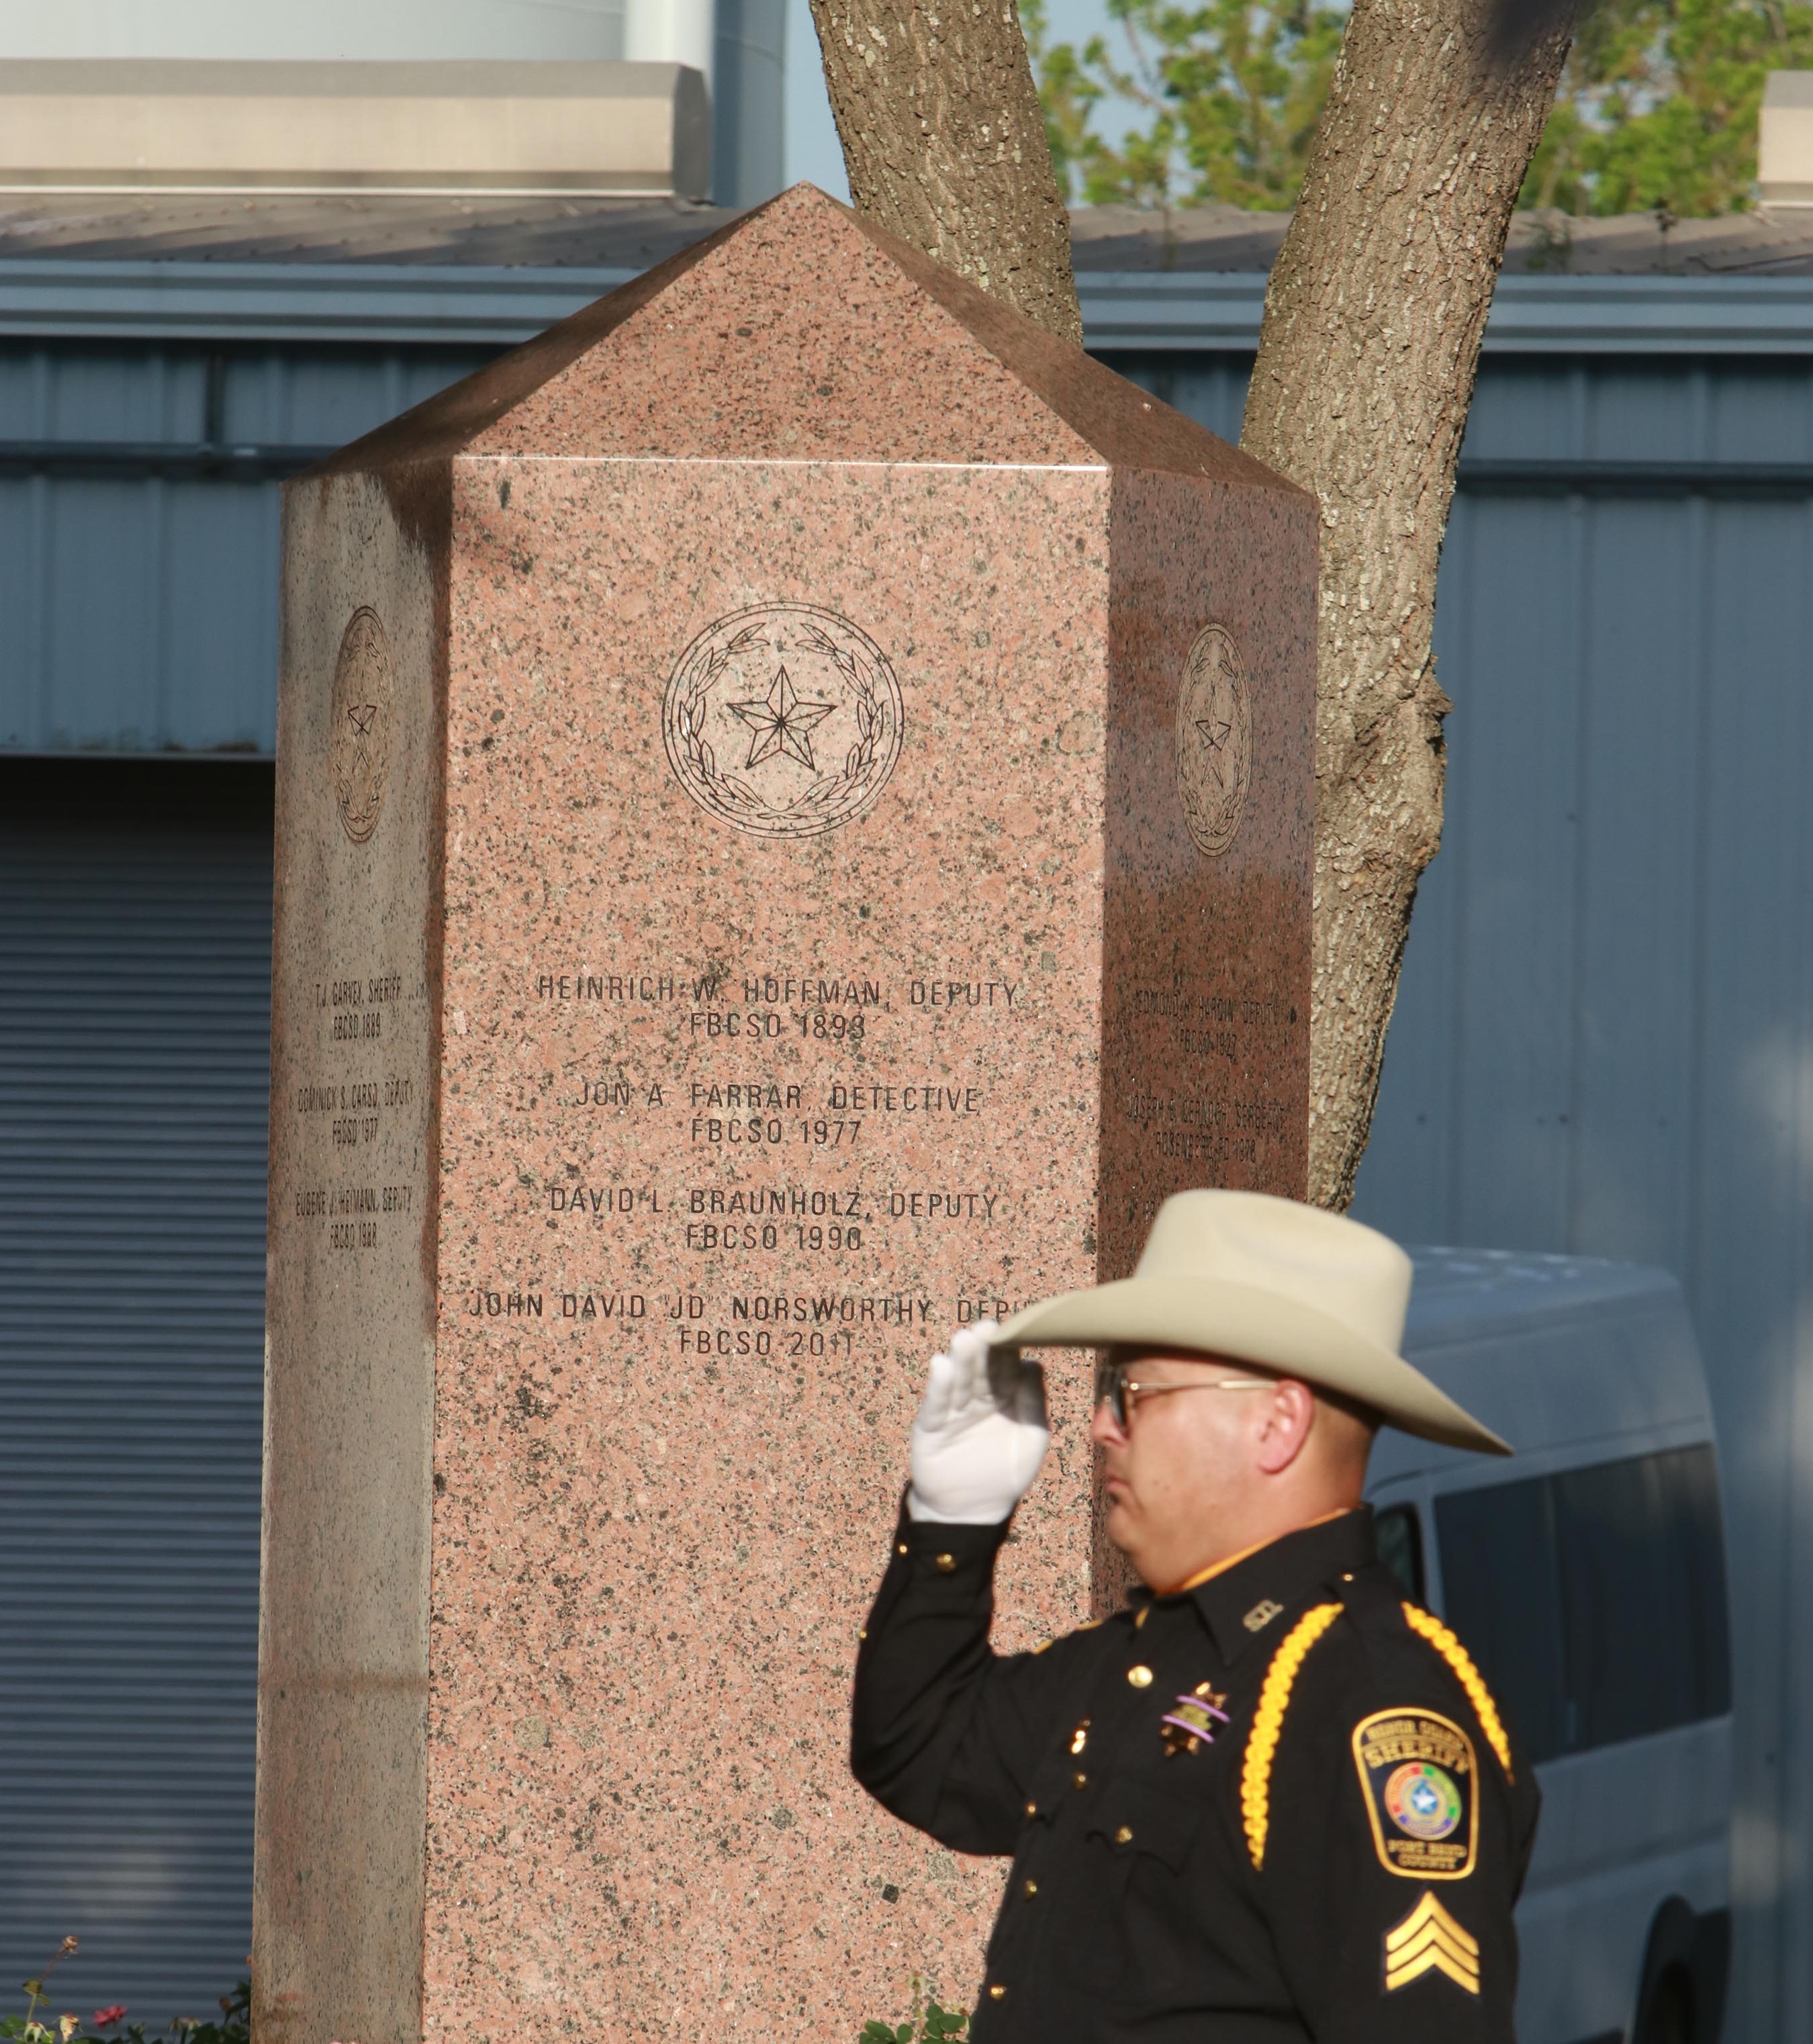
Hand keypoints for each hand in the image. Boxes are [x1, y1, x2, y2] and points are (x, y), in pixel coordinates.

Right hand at [907, 1321, 1049, 1523]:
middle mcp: (978, 1399)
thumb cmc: (1005, 1474)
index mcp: (1004, 1397)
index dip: (1009, 1350)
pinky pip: (936, 1404)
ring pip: (958, 1381)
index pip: (1007, 1367)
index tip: (1015, 1330)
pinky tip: (941, 1365)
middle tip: (987, 1327)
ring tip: (965, 1339)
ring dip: (961, 1360)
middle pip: (981, 1369)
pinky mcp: (931, 1427)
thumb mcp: (1031, 1439)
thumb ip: (1034, 1404)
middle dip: (984, 1348)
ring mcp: (954, 1411)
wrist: (971, 1512)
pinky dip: (938, 1386)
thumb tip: (1033, 1365)